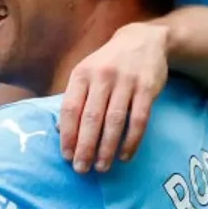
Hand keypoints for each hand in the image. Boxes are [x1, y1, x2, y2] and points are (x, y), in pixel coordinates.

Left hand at [60, 21, 169, 172]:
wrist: (143, 40)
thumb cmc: (108, 63)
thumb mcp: (86, 73)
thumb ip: (74, 99)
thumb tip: (60, 131)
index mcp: (82, 74)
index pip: (70, 108)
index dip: (67, 135)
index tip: (66, 156)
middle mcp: (102, 77)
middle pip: (91, 118)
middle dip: (85, 147)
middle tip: (81, 168)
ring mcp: (126, 82)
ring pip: (114, 121)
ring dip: (107, 148)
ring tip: (102, 167)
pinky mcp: (147, 88)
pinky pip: (139, 119)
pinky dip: (131, 140)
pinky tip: (124, 155)